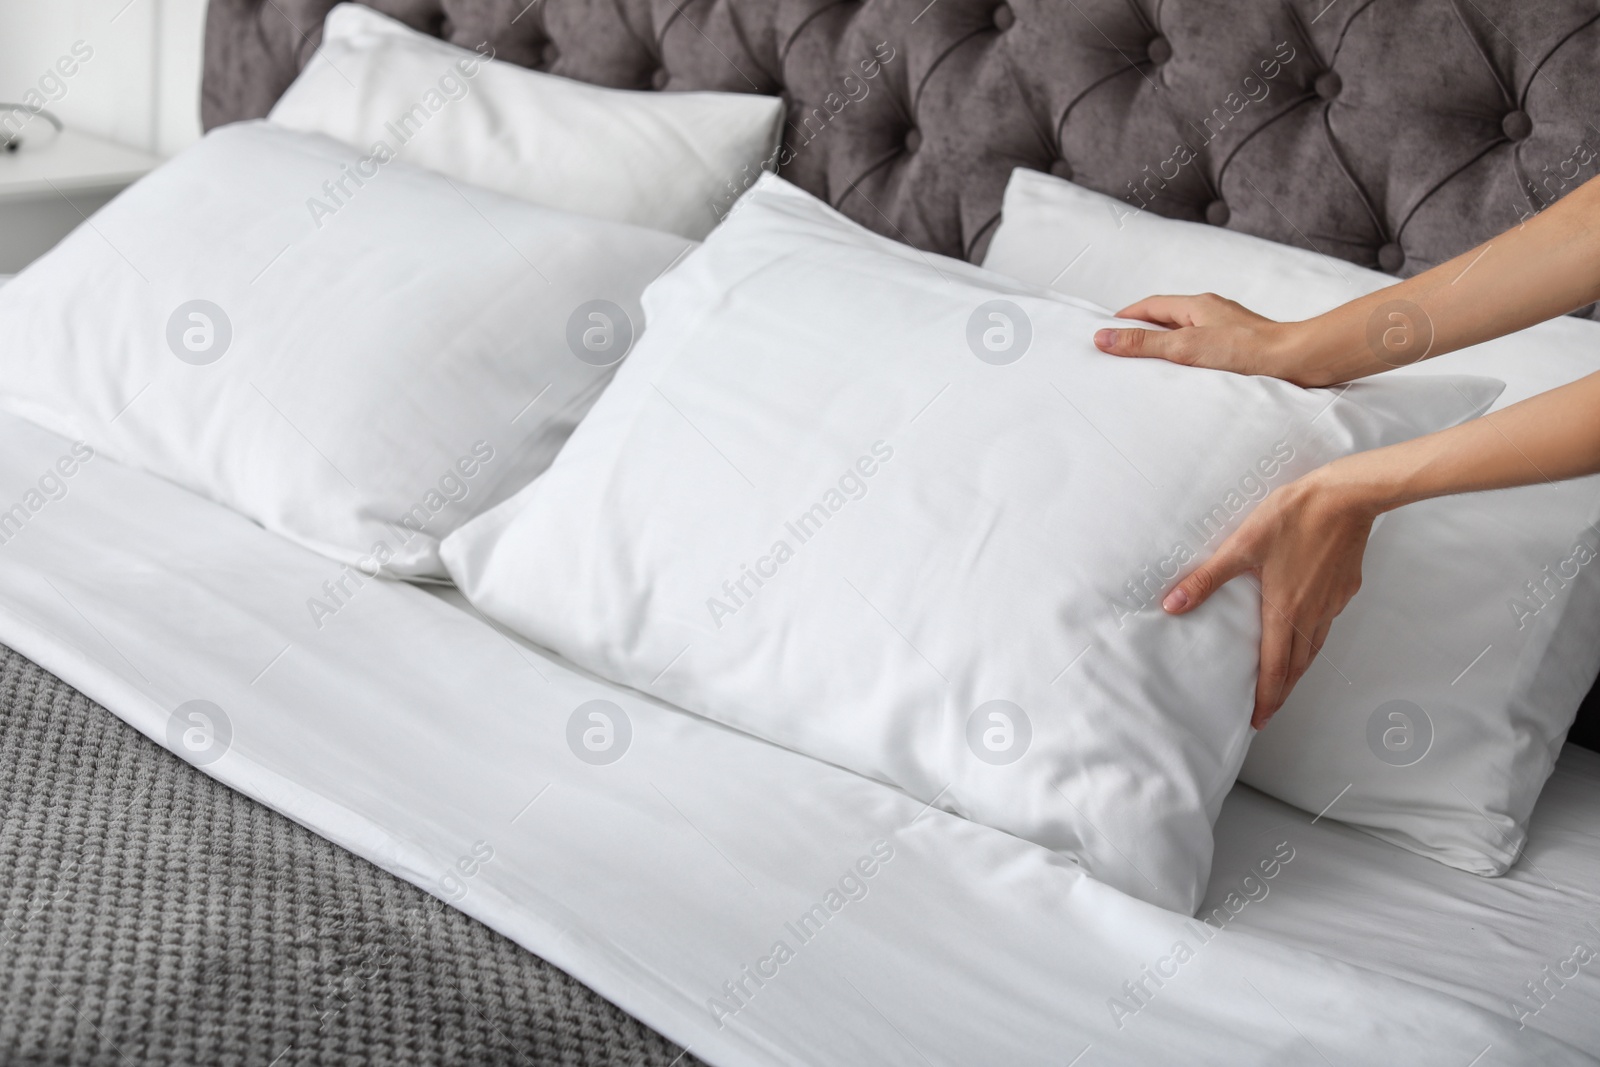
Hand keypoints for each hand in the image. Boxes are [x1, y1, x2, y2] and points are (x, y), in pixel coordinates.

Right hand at [1092, 294, 1334, 386]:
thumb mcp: (1185, 347)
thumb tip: (1104, 337)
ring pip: (1185, 334)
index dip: (1126, 318)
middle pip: (1166, 318)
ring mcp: (1226, 330)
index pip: (1150, 306)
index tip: (1105, 331)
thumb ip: (1144, 344)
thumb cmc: (1247, 350)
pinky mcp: (1237, 348)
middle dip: (1142, 332)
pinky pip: (1201, 349)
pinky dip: (1184, 358)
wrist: (1296, 362)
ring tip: (1146, 366)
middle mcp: (1211, 313)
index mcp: (1197, 305)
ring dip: (1164, 346)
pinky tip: (1183, 375)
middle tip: (1119, 350)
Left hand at [1161, 467, 1376, 727]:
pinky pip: (1327, 623)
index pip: (1275, 668)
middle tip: (1268, 710)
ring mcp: (1332, 601)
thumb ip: (1207, 578)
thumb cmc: (1295, 517)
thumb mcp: (1243, 544)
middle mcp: (1312, 614)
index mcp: (1285, 610)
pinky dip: (1313, 639)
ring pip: (1314, 647)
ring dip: (1298, 668)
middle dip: (1282, 692)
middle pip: (1297, 666)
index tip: (1259, 720)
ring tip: (1284, 680)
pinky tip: (1305, 630)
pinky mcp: (1345, 587)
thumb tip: (1173, 603)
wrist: (1348, 495)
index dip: (1267, 698)